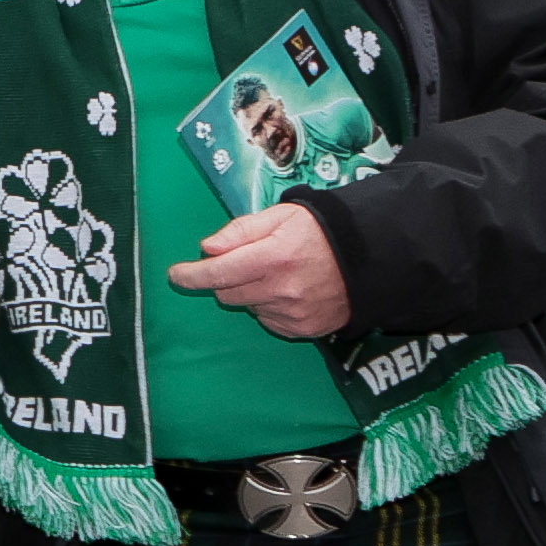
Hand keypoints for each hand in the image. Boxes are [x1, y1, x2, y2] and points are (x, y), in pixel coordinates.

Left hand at [169, 202, 348, 338]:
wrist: (369, 257)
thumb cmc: (320, 231)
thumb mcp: (281, 216)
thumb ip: (241, 231)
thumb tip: (207, 249)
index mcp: (273, 257)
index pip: (218, 272)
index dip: (192, 275)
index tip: (176, 275)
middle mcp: (281, 289)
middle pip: (228, 294)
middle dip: (228, 279)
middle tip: (249, 263)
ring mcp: (293, 312)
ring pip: (249, 308)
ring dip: (252, 293)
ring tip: (279, 274)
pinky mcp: (304, 329)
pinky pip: (270, 321)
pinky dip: (271, 308)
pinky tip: (291, 291)